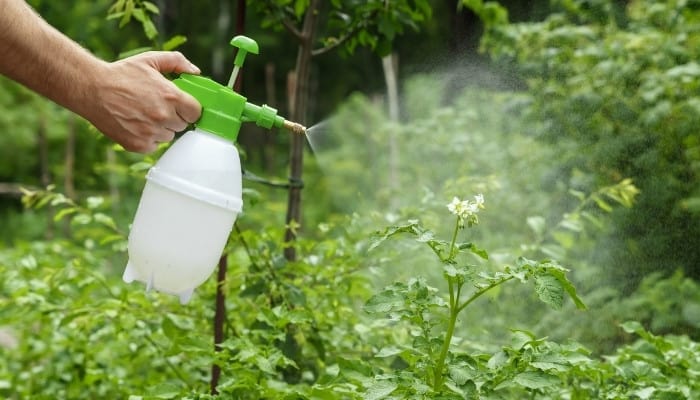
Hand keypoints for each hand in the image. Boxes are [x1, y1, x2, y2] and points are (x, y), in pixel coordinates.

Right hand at [87, 51, 201, 152]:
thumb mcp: (150, 60)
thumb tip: (195, 71)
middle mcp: (163, 117)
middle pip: (182, 125)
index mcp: (171, 97)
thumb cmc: (121, 74)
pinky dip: (148, 138)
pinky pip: (153, 146)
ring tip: (144, 114)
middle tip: (157, 106)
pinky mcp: (138, 144)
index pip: (195, 112)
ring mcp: (151, 133)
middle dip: (173, 116)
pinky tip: (136, 124)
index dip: (188, 108)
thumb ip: (176, 61)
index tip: (180, 105)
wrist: (92, 89)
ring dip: (161, 128)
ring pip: (168, 136)